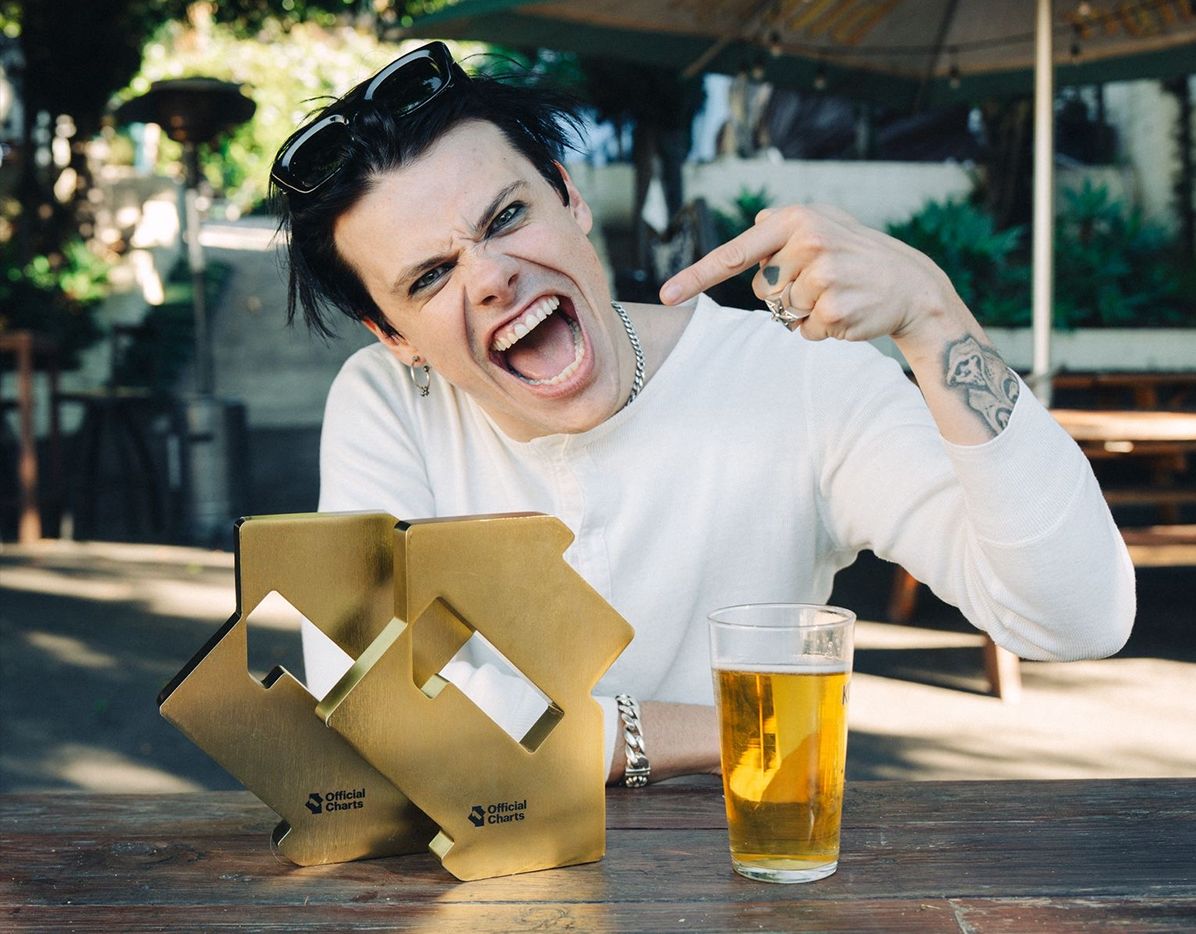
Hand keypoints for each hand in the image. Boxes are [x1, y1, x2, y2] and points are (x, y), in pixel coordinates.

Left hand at [658, 204, 966, 344]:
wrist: (911, 285)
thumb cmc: (859, 255)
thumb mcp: (826, 223)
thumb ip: (784, 224)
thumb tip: (752, 222)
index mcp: (796, 219)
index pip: (735, 253)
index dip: (697, 277)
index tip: (666, 295)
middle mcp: (807, 242)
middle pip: (762, 290)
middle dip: (785, 293)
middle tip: (824, 281)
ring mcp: (821, 276)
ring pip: (782, 313)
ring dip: (804, 313)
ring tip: (837, 295)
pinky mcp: (833, 308)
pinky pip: (803, 331)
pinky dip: (820, 329)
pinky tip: (846, 311)